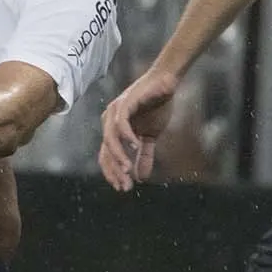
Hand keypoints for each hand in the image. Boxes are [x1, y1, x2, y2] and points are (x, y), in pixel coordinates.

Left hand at [99, 66, 180, 191]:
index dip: (113, 173)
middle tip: (125, 186)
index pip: (107, 156)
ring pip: (110, 140)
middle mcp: (110, 121)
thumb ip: (144, 155)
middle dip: (115, 170)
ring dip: (119, 157)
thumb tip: (141, 178)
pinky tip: (136, 146)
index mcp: (113, 130)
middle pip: (106, 151)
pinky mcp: (125, 103)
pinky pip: (121, 123)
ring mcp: (115, 111)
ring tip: (128, 171)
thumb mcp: (150, 136)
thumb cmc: (156, 106)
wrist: (166, 82)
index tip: (123, 188)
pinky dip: (127, 136)